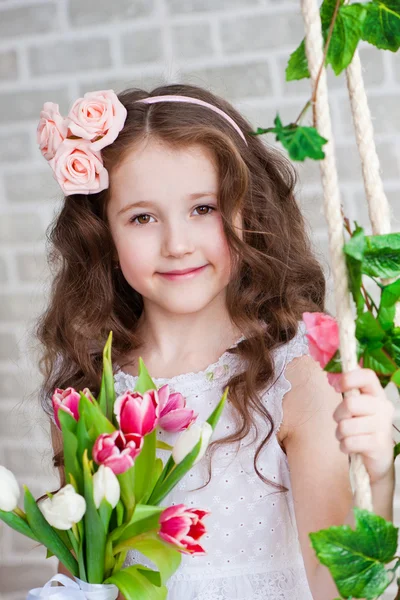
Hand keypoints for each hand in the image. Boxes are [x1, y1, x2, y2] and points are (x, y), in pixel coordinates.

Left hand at [333, 368, 394, 484]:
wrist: (378, 458)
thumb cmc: (362, 428)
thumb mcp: (357, 408)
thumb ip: (350, 393)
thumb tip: (338, 376)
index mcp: (377, 394)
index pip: (367, 376)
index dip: (349, 378)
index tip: (337, 388)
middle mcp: (383, 407)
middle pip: (350, 404)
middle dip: (339, 415)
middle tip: (342, 421)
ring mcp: (382, 426)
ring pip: (346, 426)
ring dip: (340, 434)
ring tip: (348, 437)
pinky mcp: (378, 445)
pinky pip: (349, 443)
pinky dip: (344, 446)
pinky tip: (352, 447)